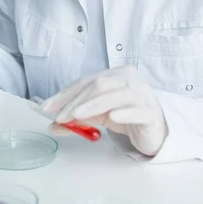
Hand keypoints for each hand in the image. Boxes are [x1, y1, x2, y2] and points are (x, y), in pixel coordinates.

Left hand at [42, 66, 167, 155]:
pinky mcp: (151, 113)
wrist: (155, 129)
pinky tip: (112, 116)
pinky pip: (136, 110)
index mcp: (116, 74)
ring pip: (115, 96)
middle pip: (99, 86)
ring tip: (75, 116)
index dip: (65, 94)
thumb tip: (54, 124)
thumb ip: (78, 116)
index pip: (87, 81)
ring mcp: (142, 94)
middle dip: (75, 101)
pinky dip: (123, 112)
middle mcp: (130, 79)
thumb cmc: (126, 116)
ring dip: (92, 106)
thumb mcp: (99, 114)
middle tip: (60, 117)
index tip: (47, 108)